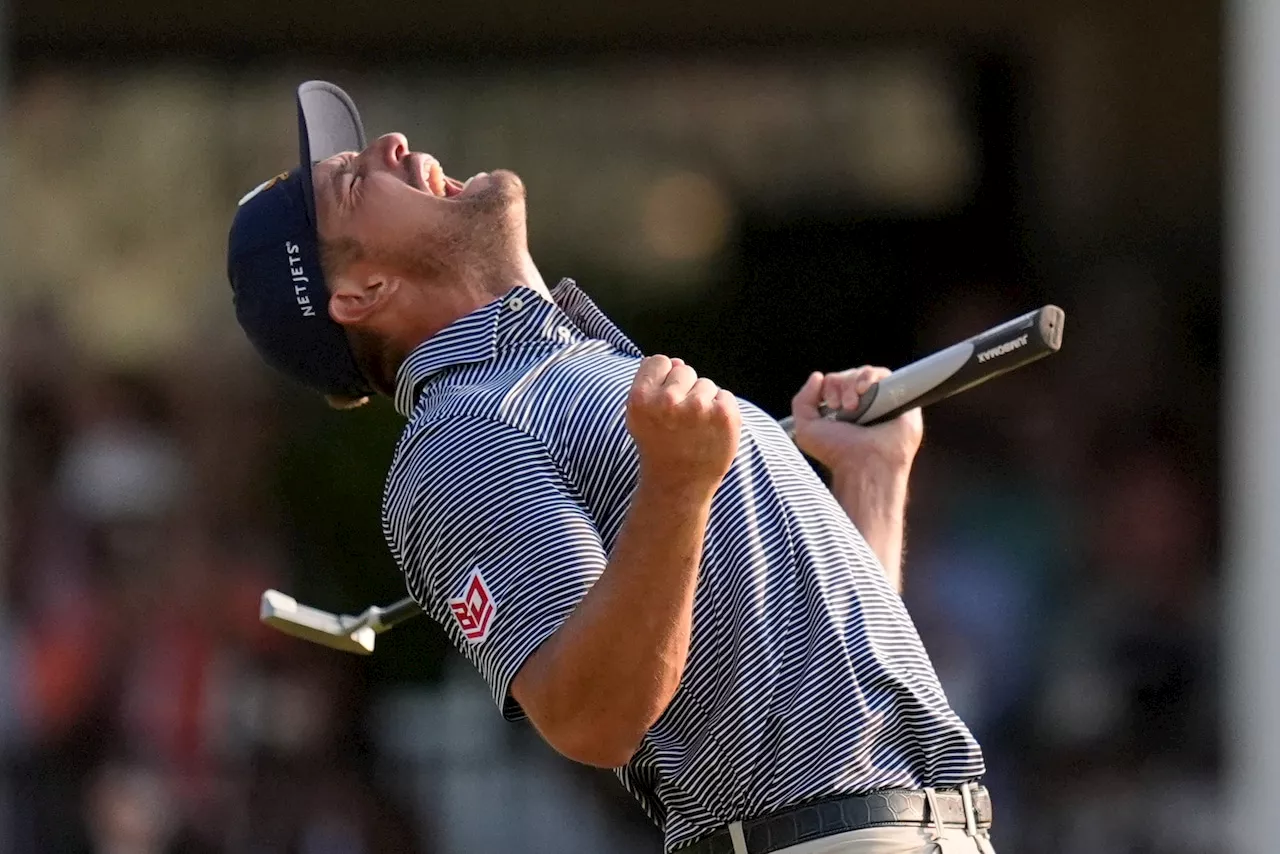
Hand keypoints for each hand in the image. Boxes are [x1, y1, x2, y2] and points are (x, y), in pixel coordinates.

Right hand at [627, 356, 741, 493]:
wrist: (678, 485)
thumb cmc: (659, 446)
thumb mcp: (640, 416)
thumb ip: (652, 383)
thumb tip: (678, 361)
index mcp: (640, 398)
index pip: (659, 361)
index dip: (663, 379)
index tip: (662, 404)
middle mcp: (667, 401)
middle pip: (684, 369)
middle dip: (684, 390)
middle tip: (679, 422)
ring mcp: (698, 408)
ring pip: (706, 384)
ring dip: (704, 402)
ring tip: (694, 430)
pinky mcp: (724, 416)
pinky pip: (725, 396)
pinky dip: (722, 412)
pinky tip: (710, 433)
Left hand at [790, 366, 923, 474]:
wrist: (866, 464)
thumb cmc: (837, 452)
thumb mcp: (806, 430)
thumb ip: (802, 402)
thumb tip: (817, 376)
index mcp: (841, 410)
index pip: (833, 382)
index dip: (830, 388)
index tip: (832, 406)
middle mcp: (862, 404)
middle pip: (848, 375)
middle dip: (841, 386)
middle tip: (845, 407)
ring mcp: (880, 400)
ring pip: (865, 373)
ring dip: (854, 383)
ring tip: (855, 404)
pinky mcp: (898, 398)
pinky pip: (885, 374)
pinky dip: (872, 376)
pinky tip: (865, 389)